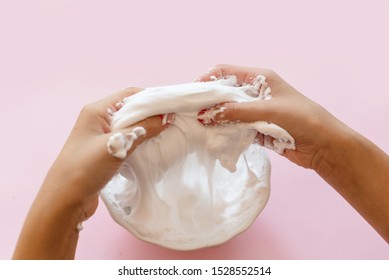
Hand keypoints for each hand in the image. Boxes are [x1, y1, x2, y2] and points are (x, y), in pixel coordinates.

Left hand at [42, 87, 168, 217]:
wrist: (64, 201)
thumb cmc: (84, 169)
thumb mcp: (116, 145)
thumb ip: (141, 130)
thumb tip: (165, 118)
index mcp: (96, 111)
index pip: (128, 95)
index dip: (150, 98)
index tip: (171, 105)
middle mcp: (98, 120)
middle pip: (130, 109)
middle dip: (151, 113)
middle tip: (172, 119)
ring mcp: (100, 137)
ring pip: (130, 125)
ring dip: (147, 128)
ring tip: (166, 132)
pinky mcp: (104, 152)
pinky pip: (127, 140)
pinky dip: (140, 140)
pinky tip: (152, 146)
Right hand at [197, 64, 349, 170]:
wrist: (324, 146)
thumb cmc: (302, 119)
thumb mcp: (268, 111)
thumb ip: (237, 112)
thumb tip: (206, 114)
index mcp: (261, 78)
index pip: (227, 72)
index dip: (209, 79)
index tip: (194, 93)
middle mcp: (257, 93)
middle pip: (226, 93)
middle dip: (210, 102)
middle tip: (193, 112)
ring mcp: (257, 112)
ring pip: (230, 112)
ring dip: (217, 119)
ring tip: (200, 127)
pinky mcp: (258, 129)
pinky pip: (237, 128)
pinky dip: (227, 132)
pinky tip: (217, 137)